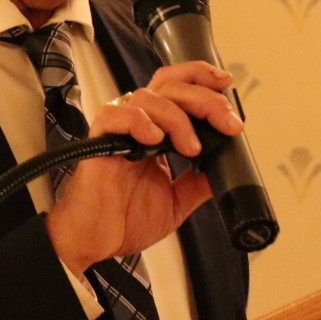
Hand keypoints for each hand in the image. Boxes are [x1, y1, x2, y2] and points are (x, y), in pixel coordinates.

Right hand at [45, 61, 243, 274]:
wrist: (93, 242)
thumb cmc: (122, 220)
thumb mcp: (176, 202)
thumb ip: (199, 183)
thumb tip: (226, 171)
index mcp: (155, 131)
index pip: (177, 88)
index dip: (201, 78)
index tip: (226, 84)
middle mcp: (137, 125)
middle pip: (170, 86)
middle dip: (205, 98)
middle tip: (227, 122)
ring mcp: (117, 131)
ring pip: (147, 97)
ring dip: (177, 117)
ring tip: (191, 147)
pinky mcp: (99, 142)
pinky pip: (115, 116)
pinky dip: (139, 121)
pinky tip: (154, 139)